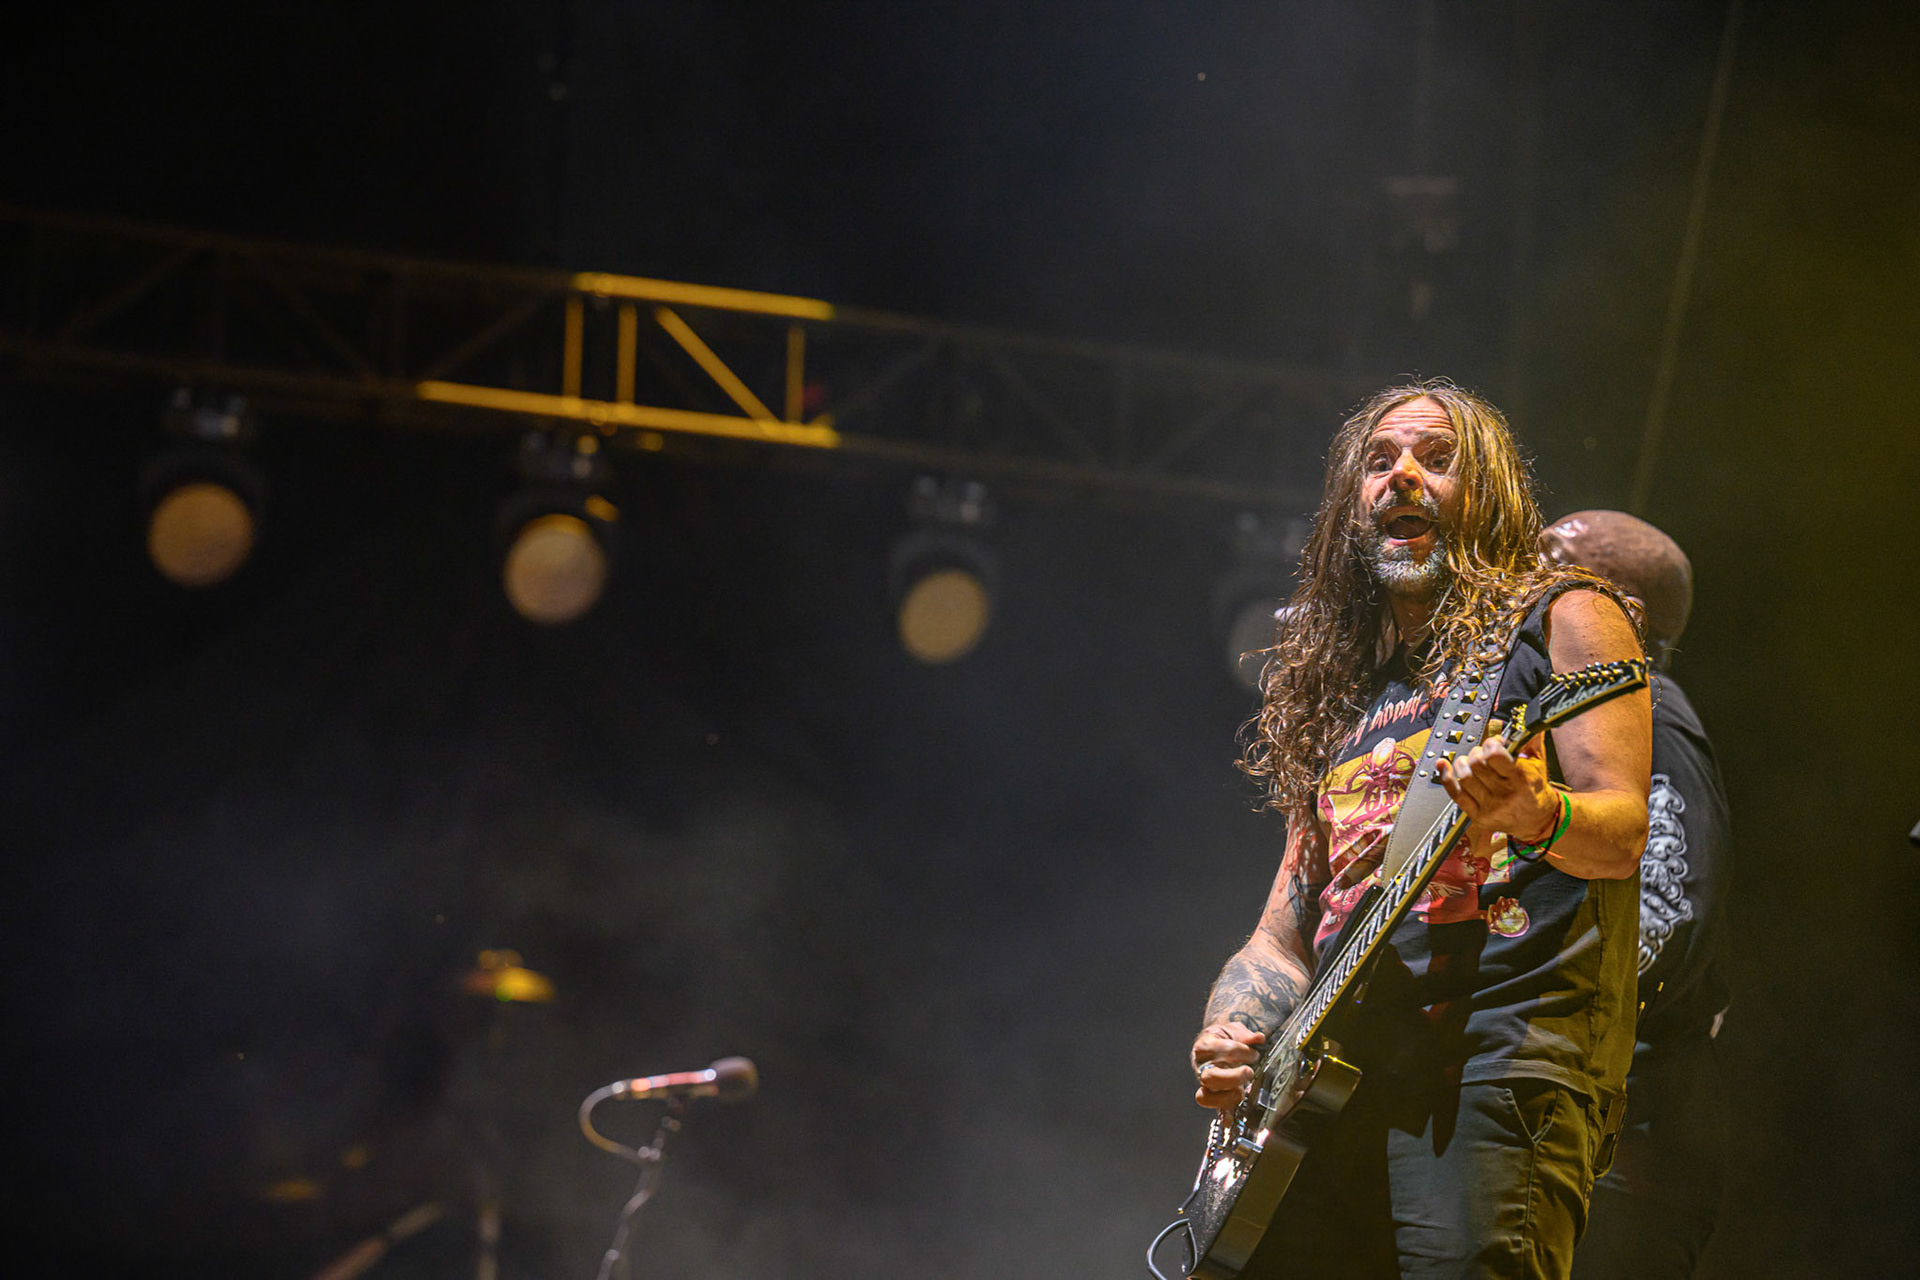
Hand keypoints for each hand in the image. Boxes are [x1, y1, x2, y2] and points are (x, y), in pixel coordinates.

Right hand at [1191, 1021, 1264, 1111]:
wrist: (1214, 1043)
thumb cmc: (1224, 1037)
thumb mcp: (1233, 1029)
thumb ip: (1245, 1034)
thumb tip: (1259, 1038)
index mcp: (1204, 1047)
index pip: (1218, 1050)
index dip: (1239, 1051)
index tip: (1254, 1052)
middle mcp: (1201, 1067)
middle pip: (1208, 1077)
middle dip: (1232, 1077)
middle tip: (1248, 1072)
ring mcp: (1205, 1084)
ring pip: (1206, 1096)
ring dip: (1226, 1096)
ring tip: (1242, 1092)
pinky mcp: (1215, 1096)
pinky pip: (1215, 1109)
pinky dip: (1223, 1115)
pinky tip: (1230, 1121)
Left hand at [1434, 733, 1557, 843]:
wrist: (1537, 820)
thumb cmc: (1535, 788)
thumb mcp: (1538, 763)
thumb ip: (1531, 740)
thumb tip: (1527, 719)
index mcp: (1520, 779)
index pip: (1494, 756)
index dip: (1490, 744)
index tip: (1493, 743)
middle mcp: (1504, 794)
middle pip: (1476, 764)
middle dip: (1476, 753)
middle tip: (1481, 753)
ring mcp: (1490, 807)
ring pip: (1464, 778)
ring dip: (1461, 764)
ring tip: (1468, 762)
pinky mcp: (1478, 816)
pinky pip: (1455, 795)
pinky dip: (1445, 777)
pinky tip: (1442, 765)